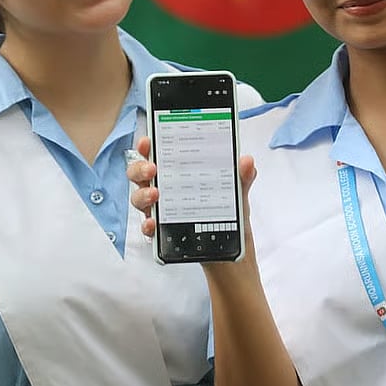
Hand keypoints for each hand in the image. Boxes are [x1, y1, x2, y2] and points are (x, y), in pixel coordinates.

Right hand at [127, 136, 257, 265]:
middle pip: (140, 173)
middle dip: (140, 168)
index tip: (148, 141)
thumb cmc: (227, 210)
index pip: (157, 153)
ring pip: (138, 198)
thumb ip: (242, 175)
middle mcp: (164, 187)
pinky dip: (147, 224)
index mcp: (178, 170)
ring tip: (155, 195)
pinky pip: (147, 227)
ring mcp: (160, 209)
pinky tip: (154, 223)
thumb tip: (247, 161)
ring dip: (143, 194)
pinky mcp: (162, 230)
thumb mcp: (237, 190)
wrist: (231, 245)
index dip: (147, 146)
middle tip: (152, 169)